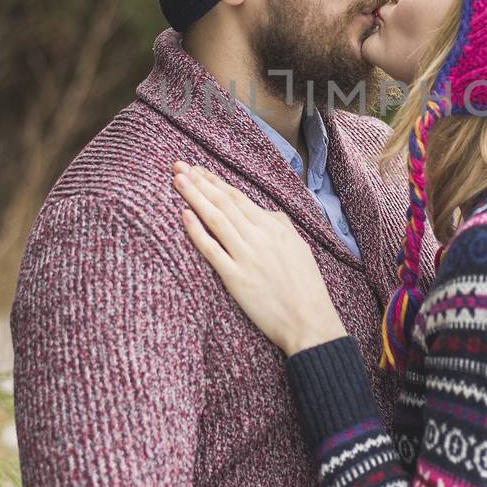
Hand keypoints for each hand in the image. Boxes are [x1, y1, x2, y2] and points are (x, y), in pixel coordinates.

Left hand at [172, 162, 346, 355]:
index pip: (238, 197)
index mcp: (275, 227)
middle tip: (178, 165)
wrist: (309, 321)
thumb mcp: (299, 247)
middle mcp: (259, 237)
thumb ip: (280, 225)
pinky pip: (212, 250)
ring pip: (215, 219)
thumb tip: (263, 212)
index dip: (215, 181)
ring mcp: (246, 257)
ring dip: (195, 197)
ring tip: (177, 180)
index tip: (197, 169)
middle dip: (199, 181)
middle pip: (224, 202)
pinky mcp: (236, 278)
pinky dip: (197, 231)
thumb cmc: (305, 286)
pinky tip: (184, 215)